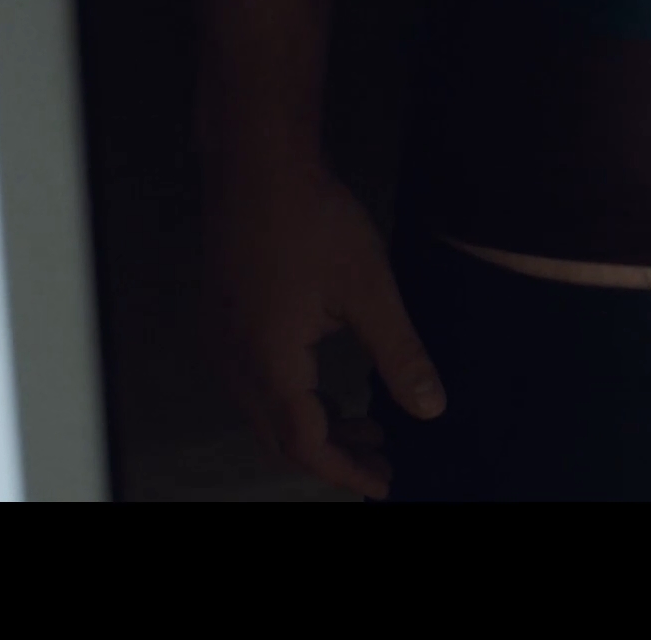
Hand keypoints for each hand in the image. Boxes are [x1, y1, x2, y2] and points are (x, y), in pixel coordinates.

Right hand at [201, 157, 443, 497]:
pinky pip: (255, 382)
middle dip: (334, 456)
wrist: (257, 164)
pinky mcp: (222, 320)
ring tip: (370, 428)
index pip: (304, 444)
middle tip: (384, 463)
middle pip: (279, 436)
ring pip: (265, 411)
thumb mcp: (370, 290)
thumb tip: (429, 409)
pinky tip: (332, 387)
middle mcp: (233, 360)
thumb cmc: (310, 218)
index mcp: (268, 361)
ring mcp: (221, 341)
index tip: (383, 485)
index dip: (345, 471)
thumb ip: (399, 354)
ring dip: (314, 427)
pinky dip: (295, 398)